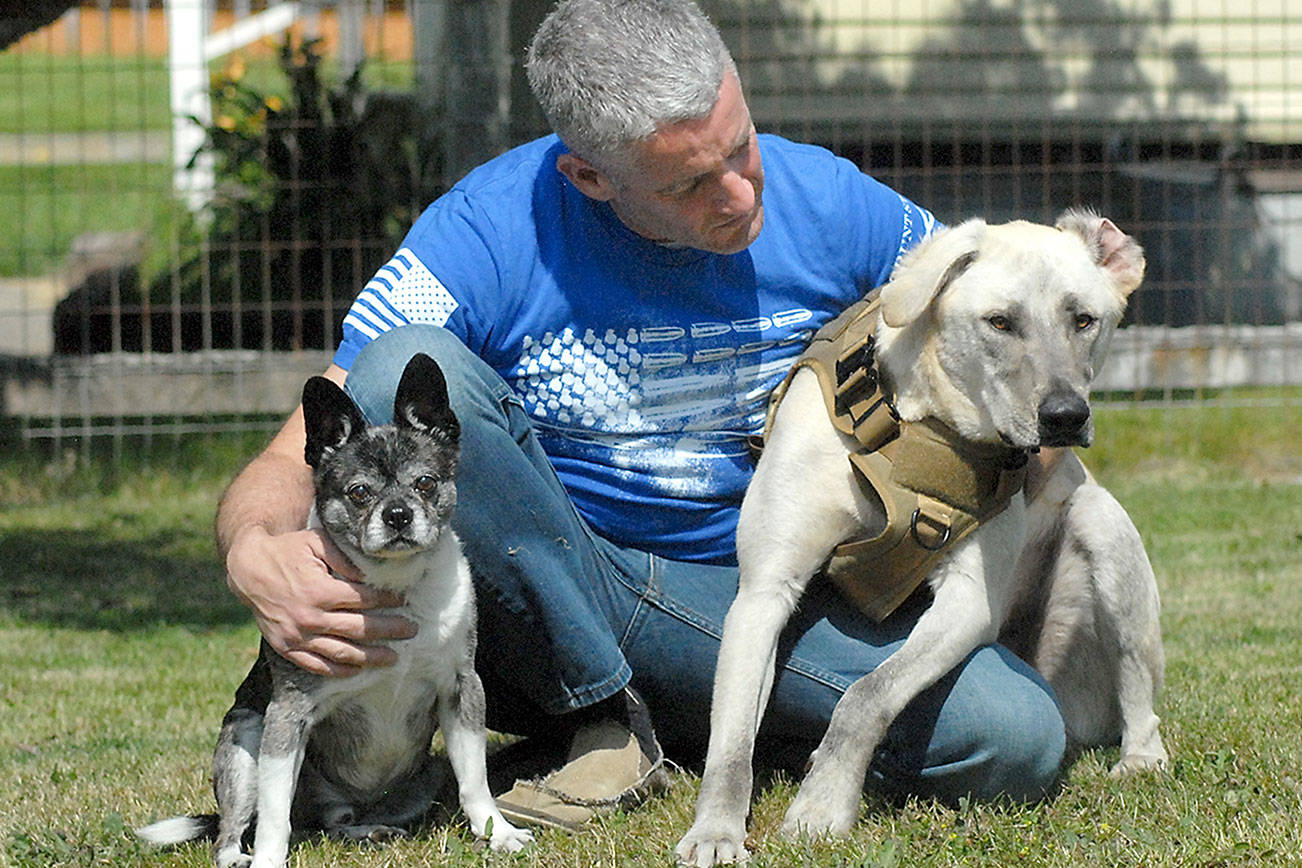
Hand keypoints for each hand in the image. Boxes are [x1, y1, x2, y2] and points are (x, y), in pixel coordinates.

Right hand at [224, 525, 417, 675]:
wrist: (248, 569)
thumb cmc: (286, 551)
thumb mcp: (315, 542)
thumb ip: (344, 557)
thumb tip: (369, 575)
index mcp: (319, 590)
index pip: (363, 600)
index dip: (386, 601)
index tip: (402, 601)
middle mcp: (309, 617)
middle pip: (359, 629)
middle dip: (390, 631)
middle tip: (411, 630)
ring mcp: (297, 636)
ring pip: (342, 652)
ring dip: (371, 657)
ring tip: (394, 658)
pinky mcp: (287, 647)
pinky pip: (317, 665)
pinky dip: (339, 670)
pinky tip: (358, 669)